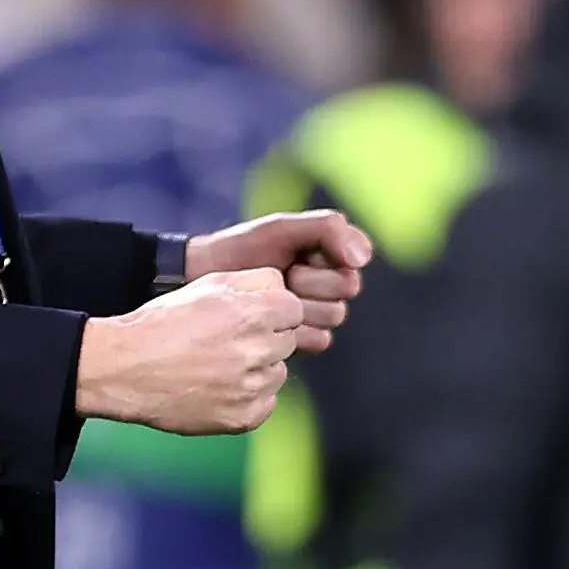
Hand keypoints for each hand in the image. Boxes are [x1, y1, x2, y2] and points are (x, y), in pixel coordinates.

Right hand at [74, 266, 303, 433]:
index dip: (271, 310)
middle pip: (288, 340)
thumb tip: (283, 290)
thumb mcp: (207, 284)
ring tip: (219, 366)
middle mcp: (257, 350)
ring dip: (258, 369)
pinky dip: (249, 397)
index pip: (294, 309)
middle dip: (265, 338)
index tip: (248, 317)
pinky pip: (266, 403)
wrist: (124, 370)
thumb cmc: (162, 324)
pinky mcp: (244, 417)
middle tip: (227, 342)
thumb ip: (254, 282)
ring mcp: (251, 388)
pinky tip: (218, 388)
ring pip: (278, 372)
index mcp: (253, 312)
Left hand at [185, 208, 367, 351]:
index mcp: (330, 256)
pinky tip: (271, 321)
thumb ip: (328, 229)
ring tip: (272, 298)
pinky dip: (296, 330)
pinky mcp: (299, 339)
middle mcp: (328, 285)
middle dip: (309, 283)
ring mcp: (315, 314)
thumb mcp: (284, 228)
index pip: (351, 266)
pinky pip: (320, 340)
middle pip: (344, 292)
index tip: (294, 257)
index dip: (322, 265)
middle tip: (281, 277)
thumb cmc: (242, 249)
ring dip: (300, 306)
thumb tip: (363, 259)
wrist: (204, 279)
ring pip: (333, 316)